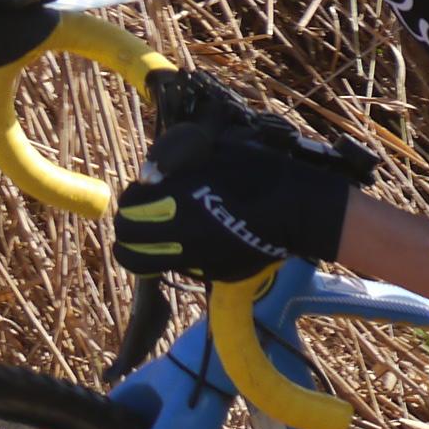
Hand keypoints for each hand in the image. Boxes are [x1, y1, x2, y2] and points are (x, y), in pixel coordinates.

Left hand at [111, 70, 378, 282]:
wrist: (303, 210)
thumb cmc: (265, 173)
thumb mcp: (221, 155)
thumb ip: (182, 164)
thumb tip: (151, 174)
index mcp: (179, 201)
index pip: (128, 207)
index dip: (132, 197)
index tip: (146, 190)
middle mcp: (179, 235)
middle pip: (125, 242)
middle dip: (129, 227)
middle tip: (143, 215)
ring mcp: (193, 259)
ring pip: (143, 262)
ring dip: (143, 248)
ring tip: (158, 234)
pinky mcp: (209, 274)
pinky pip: (178, 266)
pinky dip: (178, 255)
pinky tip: (198, 239)